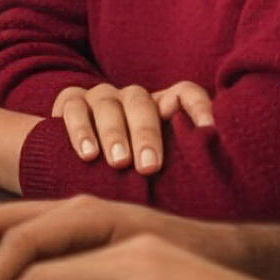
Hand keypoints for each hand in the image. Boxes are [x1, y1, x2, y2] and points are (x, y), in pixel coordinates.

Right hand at [49, 80, 214, 174]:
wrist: (73, 154)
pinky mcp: (71, 101)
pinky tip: (88, 154)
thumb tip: (208, 187)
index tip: (209, 130)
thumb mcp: (152, 163)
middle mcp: (132, 97)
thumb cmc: (128, 167)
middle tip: (149, 167)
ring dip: (114, 134)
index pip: (185, 93)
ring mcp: (101, 97)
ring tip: (119, 162)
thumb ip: (175, 164)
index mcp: (160, 107)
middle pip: (141, 103)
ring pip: (109, 105)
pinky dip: (81, 131)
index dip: (199, 106)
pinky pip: (74, 108)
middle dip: (146, 134)